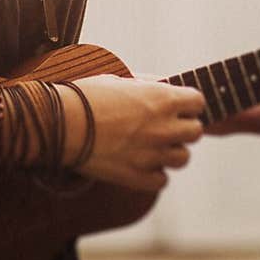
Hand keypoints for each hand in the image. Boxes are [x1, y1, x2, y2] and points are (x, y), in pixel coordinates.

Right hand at [63, 74, 204, 192]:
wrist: (61, 123)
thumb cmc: (86, 96)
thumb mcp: (119, 79)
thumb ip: (148, 84)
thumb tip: (165, 86)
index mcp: (162, 98)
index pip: (198, 102)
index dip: (188, 103)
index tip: (177, 106)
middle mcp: (163, 127)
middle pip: (196, 132)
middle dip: (183, 128)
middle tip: (164, 126)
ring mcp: (152, 154)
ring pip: (183, 158)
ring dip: (170, 152)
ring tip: (151, 146)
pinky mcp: (138, 177)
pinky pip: (162, 180)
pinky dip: (154, 173)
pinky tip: (140, 163)